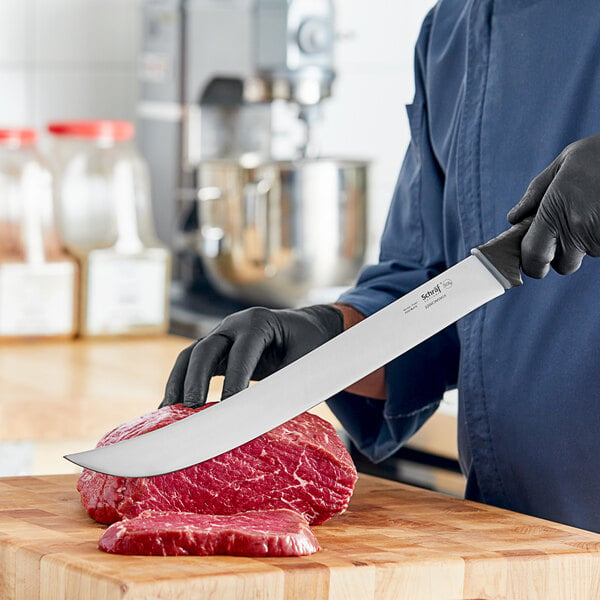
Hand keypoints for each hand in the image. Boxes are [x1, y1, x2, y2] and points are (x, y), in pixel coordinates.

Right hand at [160, 305, 343, 407]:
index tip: (228, 410)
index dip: (234, 380)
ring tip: (170, 414)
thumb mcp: (305, 363)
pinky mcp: (216, 352)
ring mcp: (221, 336)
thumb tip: (262, 419)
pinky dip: (179, 386)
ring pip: (191, 356)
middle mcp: (234, 325)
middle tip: (191, 411)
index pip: (241, 352)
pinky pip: (191, 366)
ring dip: (179, 384)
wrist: (308, 329)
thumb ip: (285, 385)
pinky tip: (169, 411)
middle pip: (206, 349)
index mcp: (259, 322)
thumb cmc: (310, 345)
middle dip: (196, 380)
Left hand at [508, 133, 599, 277]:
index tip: (535, 259)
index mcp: (554, 211)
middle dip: (563, 255)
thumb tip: (514, 218)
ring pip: (588, 254)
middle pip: (564, 265)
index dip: (533, 264)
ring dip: (587, 241)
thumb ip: (535, 193)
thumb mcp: (563, 163)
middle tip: (568, 229)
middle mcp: (577, 228)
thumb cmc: (599, 153)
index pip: (534, 257)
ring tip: (593, 209)